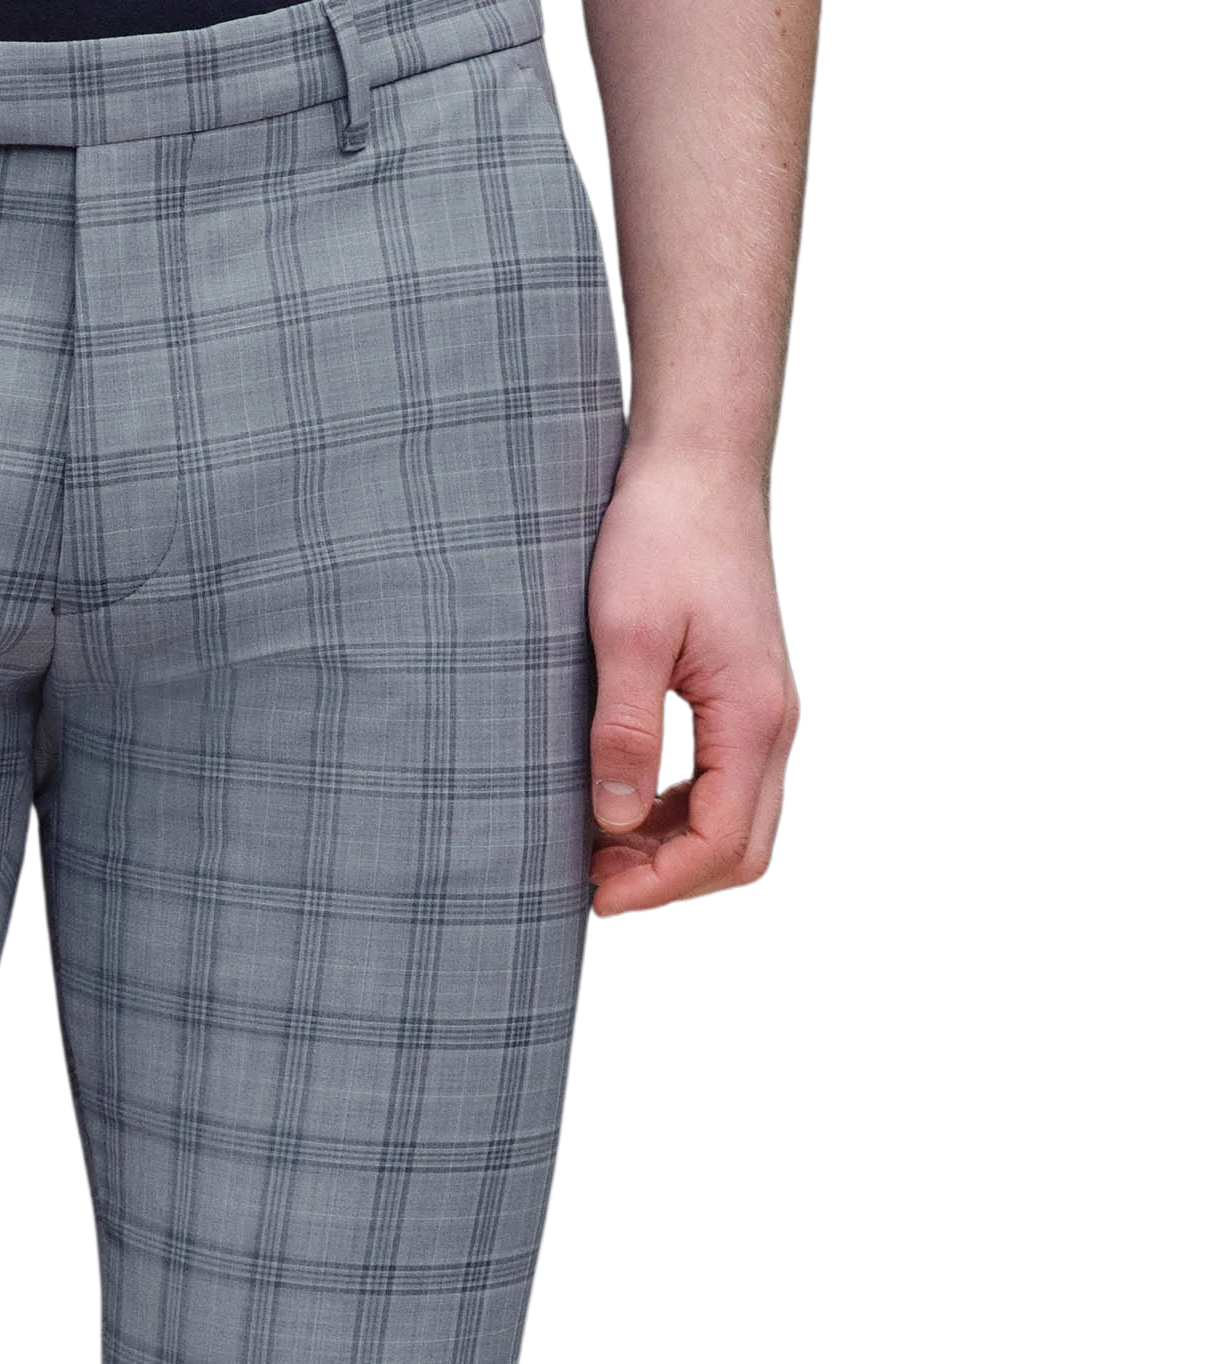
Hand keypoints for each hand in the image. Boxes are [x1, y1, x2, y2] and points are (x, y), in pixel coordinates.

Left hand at [584, 450, 801, 921]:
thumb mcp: (628, 634)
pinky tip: (622, 807)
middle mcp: (771, 724)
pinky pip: (723, 786)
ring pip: (734, 823)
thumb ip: (625, 730)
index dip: (659, 884)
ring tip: (597, 848)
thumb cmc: (662, 536)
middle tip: (593, 880)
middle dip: (670, 880)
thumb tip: (616, 820)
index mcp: (751, 716)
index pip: (720, 841)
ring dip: (672, 851)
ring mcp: (762, 714)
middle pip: (740, 849)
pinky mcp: (742, 701)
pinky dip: (676, 815)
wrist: (698, 468)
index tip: (594, 894)